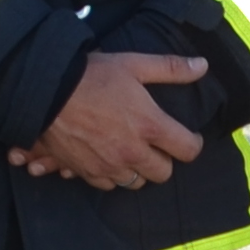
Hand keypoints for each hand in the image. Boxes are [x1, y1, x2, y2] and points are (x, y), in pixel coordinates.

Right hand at [9, 49, 207, 188]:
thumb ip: (170, 68)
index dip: (193, 144)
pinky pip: (109, 185)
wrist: (47, 91)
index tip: (188, 137)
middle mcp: (133, 152)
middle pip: (163, 173)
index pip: (188, 149)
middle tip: (156, 144)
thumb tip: (202, 65)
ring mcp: (110, 165)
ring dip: (138, 169)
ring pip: (137, 183)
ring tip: (132, 152)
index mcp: (150, 126)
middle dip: (164, 159)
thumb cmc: (92, 75)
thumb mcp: (133, 64)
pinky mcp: (88, 172)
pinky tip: (108, 159)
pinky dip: (112, 175)